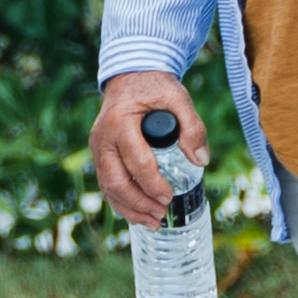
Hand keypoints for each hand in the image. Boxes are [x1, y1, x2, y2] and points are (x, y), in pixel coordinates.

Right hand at [90, 71, 205, 227]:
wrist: (131, 75)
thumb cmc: (154, 86)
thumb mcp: (178, 97)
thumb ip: (193, 126)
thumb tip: (201, 160)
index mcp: (120, 122)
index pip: (136, 162)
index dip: (153, 184)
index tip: (170, 197)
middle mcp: (102, 137)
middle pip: (116, 181)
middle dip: (139, 203)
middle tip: (161, 215)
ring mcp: (97, 147)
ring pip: (108, 187)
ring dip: (129, 208)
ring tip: (152, 222)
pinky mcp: (99, 154)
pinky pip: (107, 183)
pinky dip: (120, 202)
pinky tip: (137, 213)